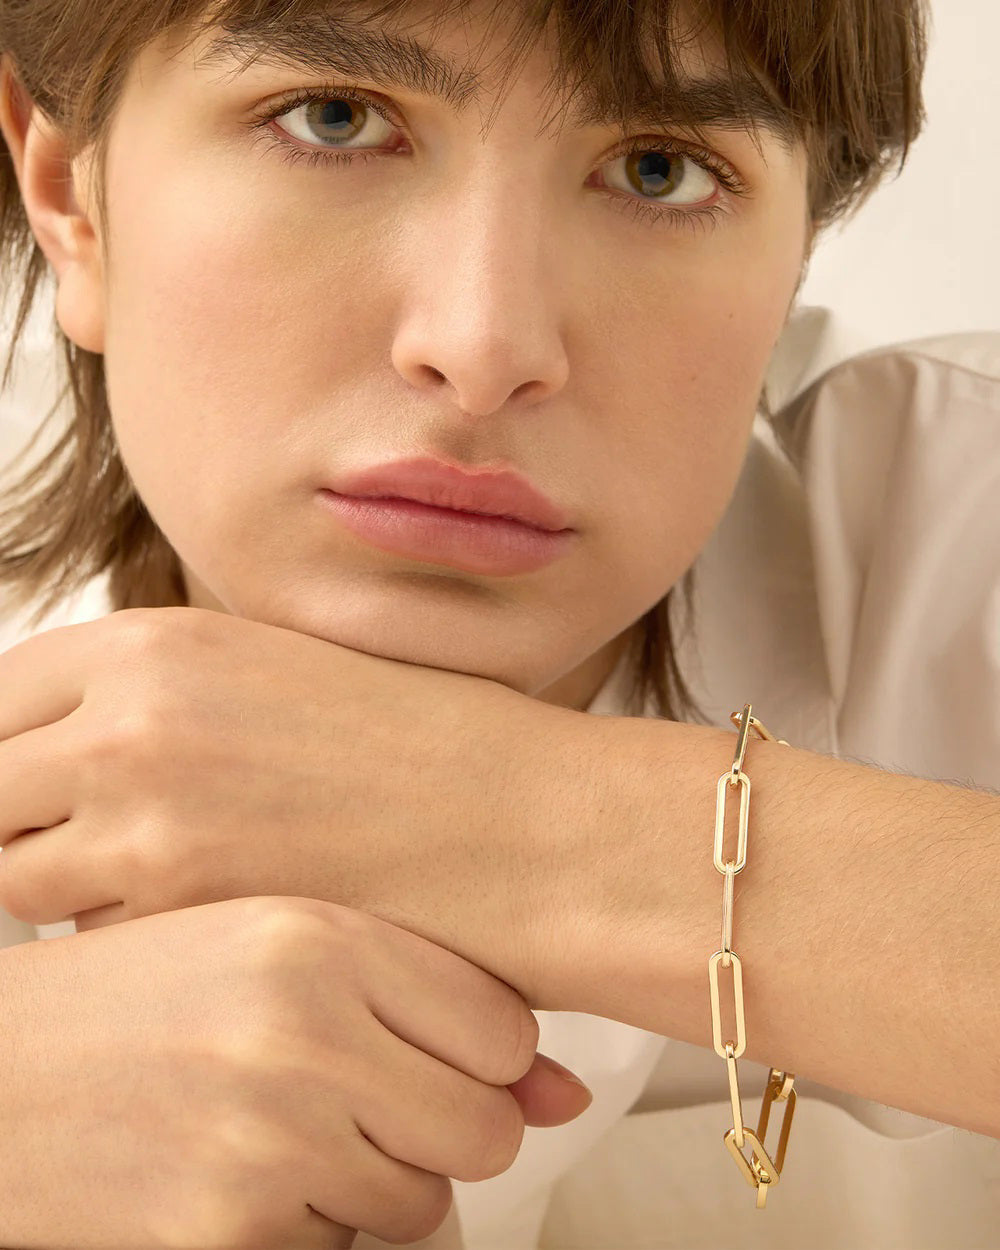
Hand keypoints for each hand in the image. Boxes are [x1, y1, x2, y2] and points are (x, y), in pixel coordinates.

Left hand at [0, 607, 559, 997]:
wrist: (518, 823)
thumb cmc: (413, 745)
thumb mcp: (266, 675)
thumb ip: (150, 698)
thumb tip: (51, 748)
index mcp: (154, 644)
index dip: (7, 753)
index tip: (31, 786)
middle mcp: (131, 723)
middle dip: (27, 824)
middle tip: (104, 843)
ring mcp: (147, 827)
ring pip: (20, 881)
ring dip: (73, 891)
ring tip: (177, 881)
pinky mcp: (181, 923)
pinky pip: (98, 946)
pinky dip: (139, 944)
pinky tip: (229, 919)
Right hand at [0, 894, 592, 1248]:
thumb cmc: (145, 998)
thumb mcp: (281, 951)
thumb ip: (427, 999)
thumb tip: (571, 1094)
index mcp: (320, 937)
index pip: (505, 1027)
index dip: (473, 1051)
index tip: (423, 1046)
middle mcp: (301, 1030)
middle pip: (484, 1127)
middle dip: (438, 1128)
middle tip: (358, 1098)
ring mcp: (265, 1140)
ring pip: (422, 1202)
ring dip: (371, 1182)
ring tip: (282, 1125)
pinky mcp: (226, 1236)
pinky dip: (307, 1229)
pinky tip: (235, 1171)